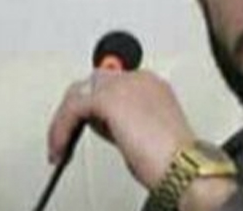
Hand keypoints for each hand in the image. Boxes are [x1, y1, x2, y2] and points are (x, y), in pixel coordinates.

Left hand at [48, 70, 195, 188]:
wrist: (181, 163)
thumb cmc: (173, 157)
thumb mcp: (148, 131)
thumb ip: (127, 119)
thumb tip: (106, 124)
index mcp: (153, 84)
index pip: (115, 82)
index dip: (98, 104)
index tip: (90, 126)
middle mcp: (140, 79)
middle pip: (94, 82)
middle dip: (80, 107)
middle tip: (69, 133)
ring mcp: (124, 85)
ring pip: (79, 93)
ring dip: (66, 118)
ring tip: (61, 143)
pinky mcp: (108, 99)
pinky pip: (72, 110)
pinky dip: (61, 129)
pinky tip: (61, 147)